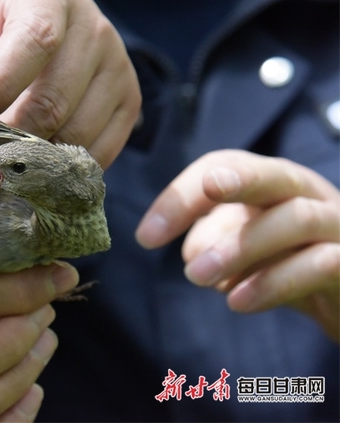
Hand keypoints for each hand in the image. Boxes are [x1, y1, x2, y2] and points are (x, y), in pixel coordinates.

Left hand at [0, 0, 139, 203]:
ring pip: (75, 136)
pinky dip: (58, 173)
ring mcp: (118, 66)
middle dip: (2, 144)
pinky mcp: (128, 102)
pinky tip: (25, 172)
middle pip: (54, 102)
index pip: (36, 42)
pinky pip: (96, 155)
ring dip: (27, 165)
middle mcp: (94, 27)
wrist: (26, 23)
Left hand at [136, 150, 339, 341]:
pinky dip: (275, 282)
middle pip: (273, 174)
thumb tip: (191, 253)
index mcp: (271, 184)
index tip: (146, 236)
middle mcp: (307, 196)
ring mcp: (337, 226)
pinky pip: (320, 264)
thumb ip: (216, 241)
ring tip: (196, 276)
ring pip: (296, 218)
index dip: (183, 195)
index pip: (225, 167)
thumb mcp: (246, 248)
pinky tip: (238, 301)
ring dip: (241, 246)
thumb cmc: (290, 262)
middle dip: (237, 180)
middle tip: (205, 193)